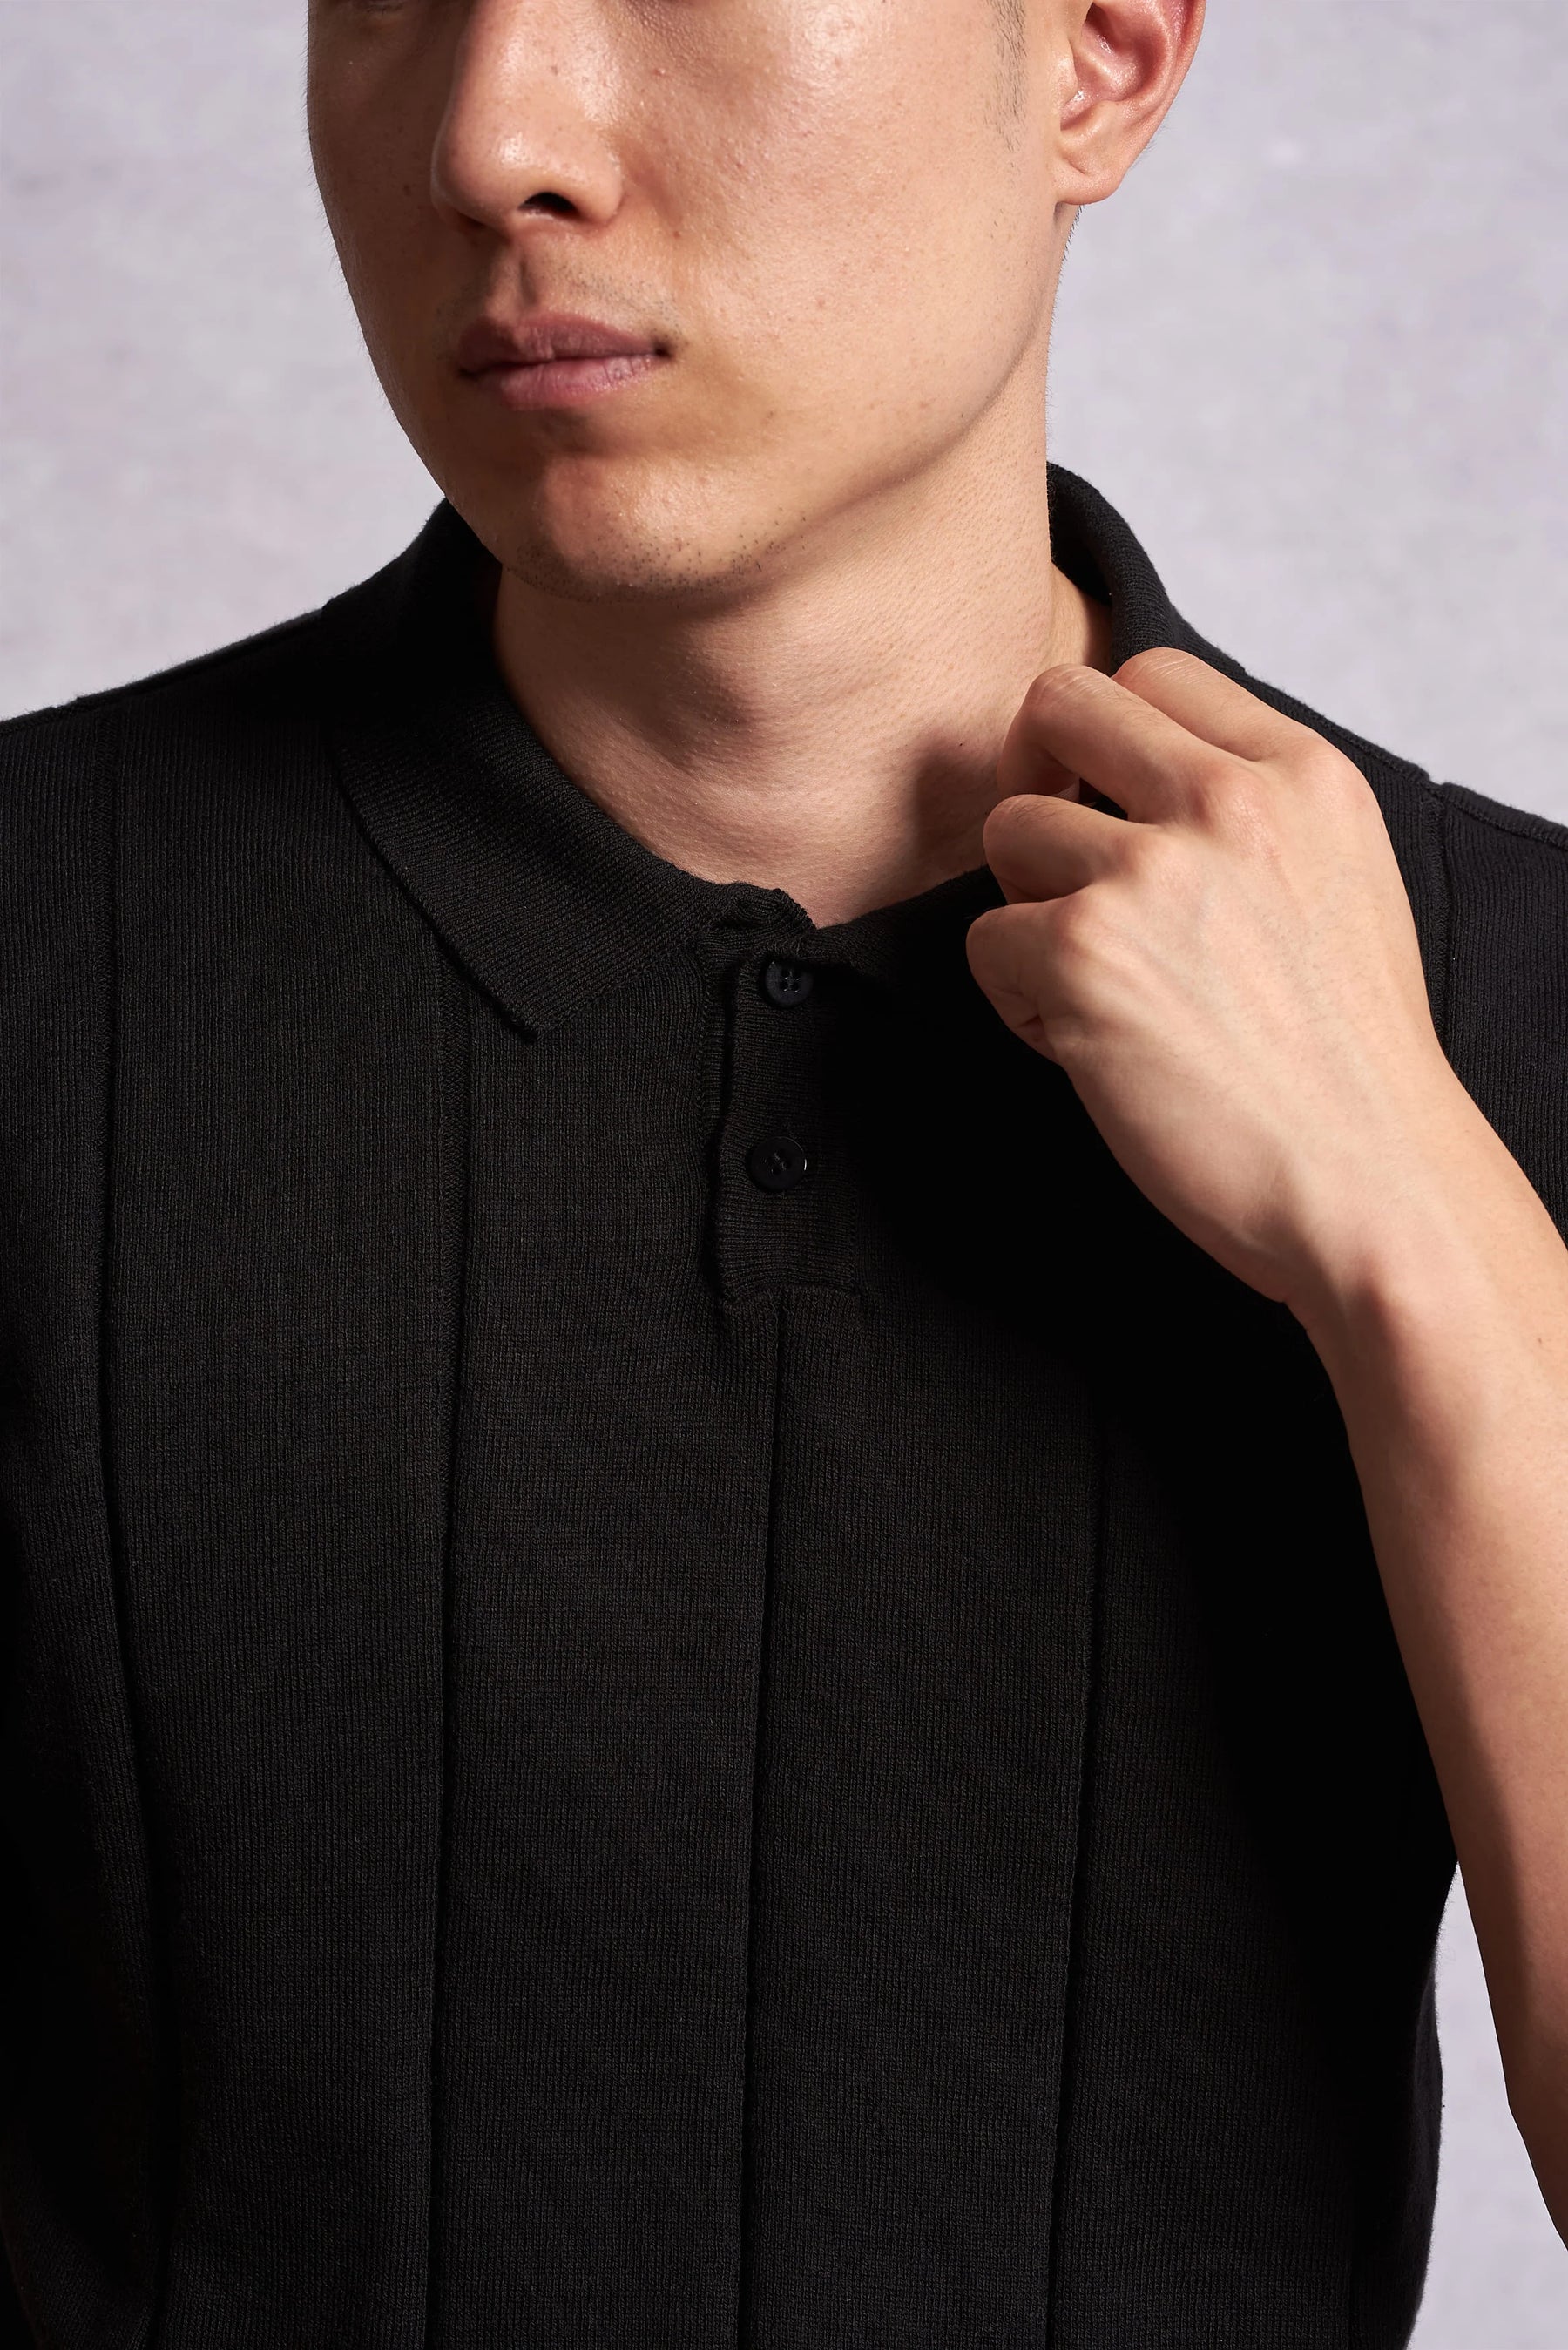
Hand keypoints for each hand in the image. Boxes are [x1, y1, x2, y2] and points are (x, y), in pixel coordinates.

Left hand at [966, 648, 1471, 1321]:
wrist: (1366, 1183)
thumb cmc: (1347, 1067)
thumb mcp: (1340, 886)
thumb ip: (1254, 817)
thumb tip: (1142, 786)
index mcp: (1302, 773)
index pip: (1150, 671)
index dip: (1100, 735)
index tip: (1098, 794)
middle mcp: (1227, 800)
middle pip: (1054, 704)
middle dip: (1034, 777)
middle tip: (1052, 862)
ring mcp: (1149, 869)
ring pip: (1008, 831)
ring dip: (1029, 911)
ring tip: (1096, 988)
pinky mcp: (1080, 952)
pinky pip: (988, 942)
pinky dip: (1020, 1003)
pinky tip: (1090, 1049)